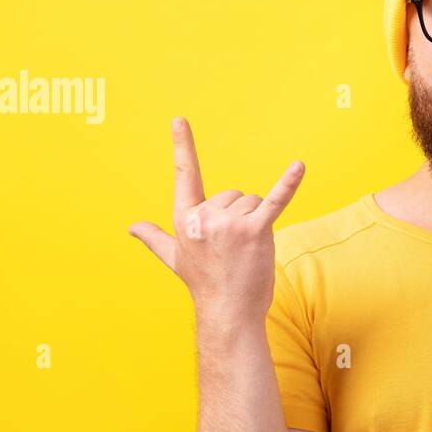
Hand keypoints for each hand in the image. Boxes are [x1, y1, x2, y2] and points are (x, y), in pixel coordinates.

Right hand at [129, 117, 304, 323]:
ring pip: (254, 202)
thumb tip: (132, 227)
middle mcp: (204, 216)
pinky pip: (275, 200)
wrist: (228, 312)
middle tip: (236, 249)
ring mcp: (229, 223)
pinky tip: (299, 166)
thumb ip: (155, 238)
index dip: (183, 146)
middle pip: (234, 195)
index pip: (185, 176)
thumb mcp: (175, 257)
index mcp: (185, 218)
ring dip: (257, 223)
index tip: (179, 120)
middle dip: (241, 217)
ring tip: (248, 251)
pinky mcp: (255, 230)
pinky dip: (289, 183)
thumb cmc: (205, 283)